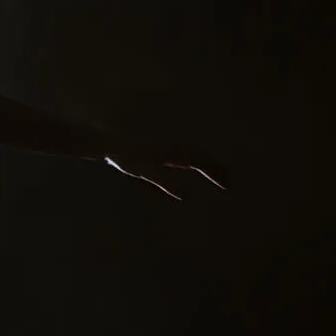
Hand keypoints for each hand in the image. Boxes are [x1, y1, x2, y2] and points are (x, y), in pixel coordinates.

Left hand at [105, 143, 227, 199]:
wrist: (108, 140)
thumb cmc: (126, 156)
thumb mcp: (145, 171)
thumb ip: (165, 181)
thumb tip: (187, 194)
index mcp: (174, 151)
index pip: (200, 161)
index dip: (215, 172)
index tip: (226, 185)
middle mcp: (173, 144)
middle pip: (199, 155)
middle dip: (214, 166)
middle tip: (227, 179)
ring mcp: (165, 143)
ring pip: (191, 152)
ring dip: (204, 161)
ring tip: (213, 172)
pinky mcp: (157, 145)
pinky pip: (180, 152)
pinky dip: (191, 159)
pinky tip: (187, 164)